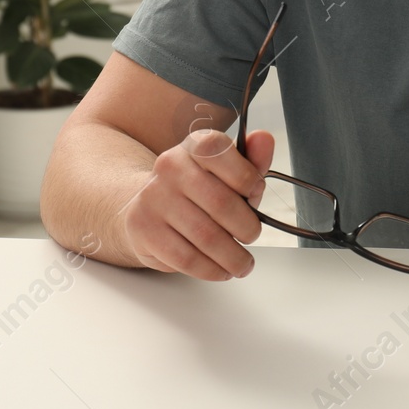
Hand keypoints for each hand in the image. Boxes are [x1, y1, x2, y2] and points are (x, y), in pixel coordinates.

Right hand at [120, 127, 274, 280]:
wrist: (146, 206)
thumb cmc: (197, 190)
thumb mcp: (227, 172)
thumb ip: (252, 161)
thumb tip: (265, 139)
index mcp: (194, 145)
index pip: (220, 152)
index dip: (247, 177)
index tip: (255, 194)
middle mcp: (170, 166)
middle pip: (220, 202)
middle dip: (246, 227)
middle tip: (251, 236)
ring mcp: (153, 197)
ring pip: (206, 236)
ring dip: (232, 257)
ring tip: (241, 263)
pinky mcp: (143, 228)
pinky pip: (186, 258)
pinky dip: (211, 269)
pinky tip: (220, 269)